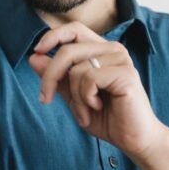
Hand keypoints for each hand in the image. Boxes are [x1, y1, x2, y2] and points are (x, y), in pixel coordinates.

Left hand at [28, 21, 163, 156]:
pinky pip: (89, 79)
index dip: (52, 37)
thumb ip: (57, 77)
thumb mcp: (74, 96)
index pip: (74, 29)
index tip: (36, 53)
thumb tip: (34, 57)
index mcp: (102, 50)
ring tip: (86, 111)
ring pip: (76, 69)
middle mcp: (113, 49)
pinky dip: (85, 99)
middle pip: (68, 50)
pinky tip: (97, 108)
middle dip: (50, 76)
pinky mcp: (126, 74)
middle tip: (45, 98)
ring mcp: (121, 60)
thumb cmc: (107, 117)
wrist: (134, 140)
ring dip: (74, 97)